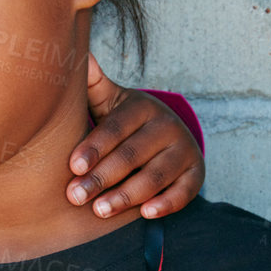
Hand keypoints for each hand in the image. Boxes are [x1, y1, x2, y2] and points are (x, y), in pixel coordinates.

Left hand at [70, 55, 204, 218]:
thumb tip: (81, 56)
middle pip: (131, 155)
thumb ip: (93, 85)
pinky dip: (166, 204)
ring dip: (126, 196)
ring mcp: (184, 150)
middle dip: (102, 178)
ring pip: (154, 176)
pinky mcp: (196, 174)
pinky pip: (183, 192)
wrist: (167, 134)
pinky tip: (145, 213)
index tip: (73, 166)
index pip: (115, 128)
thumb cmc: (127, 122)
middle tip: (76, 196)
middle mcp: (167, 126)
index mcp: (143, 107)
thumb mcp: (111, 103)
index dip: (94, 147)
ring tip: (100, 210)